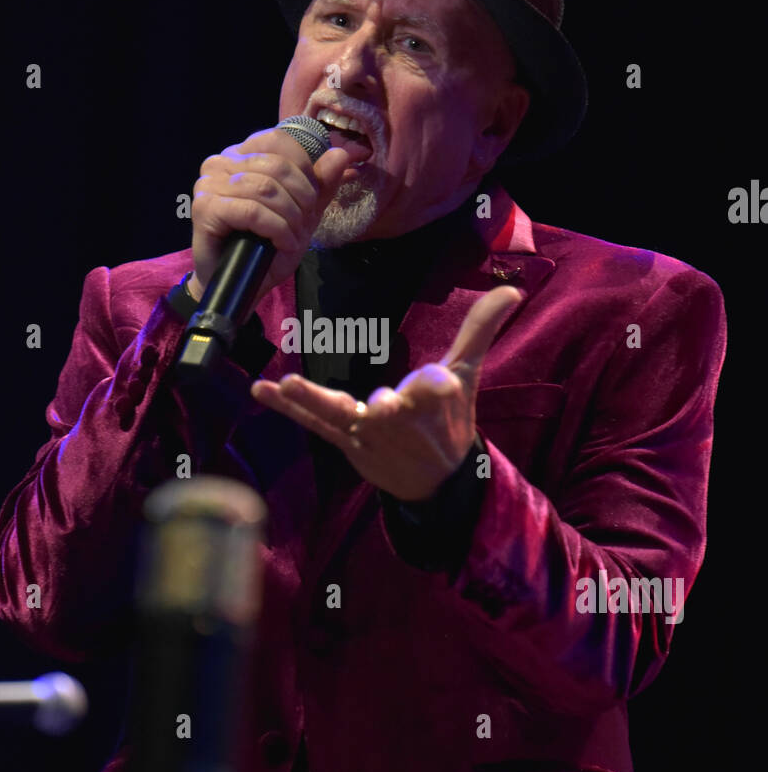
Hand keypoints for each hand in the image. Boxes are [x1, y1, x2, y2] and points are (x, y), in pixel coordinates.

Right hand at [187, 126, 352, 312]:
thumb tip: (340, 154)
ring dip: (290, 219)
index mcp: (241, 156)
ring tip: (292, 239)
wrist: (240, 285)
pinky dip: (275, 230)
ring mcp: (209, 184)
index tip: (310, 200)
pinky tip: (280, 244)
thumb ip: (320, 184)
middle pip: (277, 165)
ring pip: (266, 188)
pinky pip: (252, 211)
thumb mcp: (302, 214)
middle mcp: (220, 163)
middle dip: (301, 199)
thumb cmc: (266, 249)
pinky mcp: (206, 208)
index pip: (278, 140)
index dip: (304, 169)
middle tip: (303, 225)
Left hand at [249, 286, 524, 501]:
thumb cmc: (452, 420)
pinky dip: (288, 408)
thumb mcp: (467, 373)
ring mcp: (368, 433)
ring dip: (312, 399)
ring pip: (339, 413)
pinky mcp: (346, 440)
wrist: (440, 481)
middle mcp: (400, 421)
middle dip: (388, 409)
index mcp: (435, 403)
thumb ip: (480, 329)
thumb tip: (511, 291)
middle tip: (383, 407)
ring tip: (284, 384)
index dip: (434, 386)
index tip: (440, 386)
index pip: (434, 387)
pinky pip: (314, 423)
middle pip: (390, 408)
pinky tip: (260, 389)